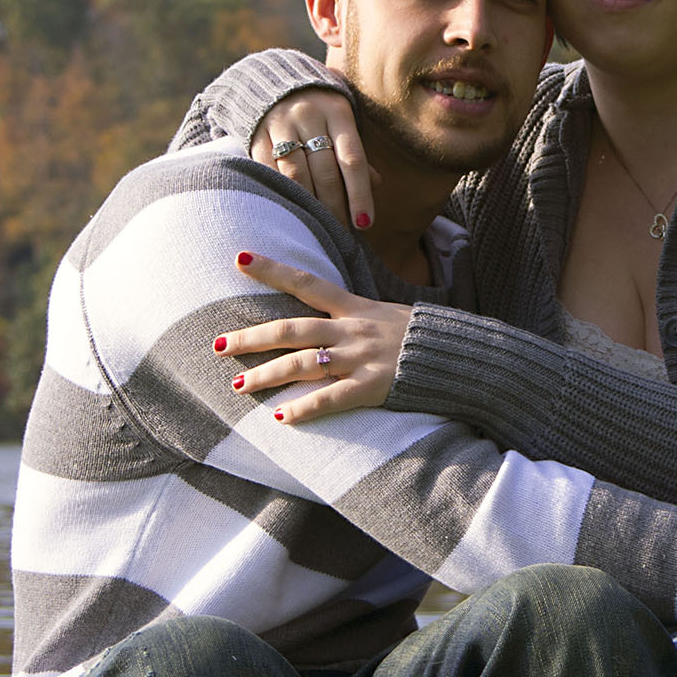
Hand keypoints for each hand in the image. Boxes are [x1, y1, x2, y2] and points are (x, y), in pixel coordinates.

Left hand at [216, 251, 409, 422]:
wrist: (458, 357)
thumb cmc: (418, 336)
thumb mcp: (386, 312)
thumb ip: (353, 313)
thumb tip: (321, 310)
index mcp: (355, 306)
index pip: (306, 282)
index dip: (272, 269)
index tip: (238, 259)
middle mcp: (352, 329)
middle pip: (292, 330)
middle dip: (251, 337)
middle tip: (218, 345)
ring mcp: (361, 358)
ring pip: (304, 364)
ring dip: (267, 376)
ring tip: (239, 386)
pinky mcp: (373, 387)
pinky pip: (331, 399)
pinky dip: (304, 409)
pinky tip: (280, 417)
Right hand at [257, 91, 372, 230]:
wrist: (273, 81)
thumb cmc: (319, 110)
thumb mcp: (342, 120)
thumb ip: (355, 151)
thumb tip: (376, 184)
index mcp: (337, 111)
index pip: (353, 159)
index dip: (359, 194)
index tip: (365, 223)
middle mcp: (308, 116)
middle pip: (324, 171)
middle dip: (335, 207)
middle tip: (341, 232)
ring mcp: (280, 125)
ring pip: (296, 175)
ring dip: (309, 206)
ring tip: (319, 227)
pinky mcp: (256, 136)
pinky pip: (270, 173)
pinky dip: (283, 194)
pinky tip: (293, 211)